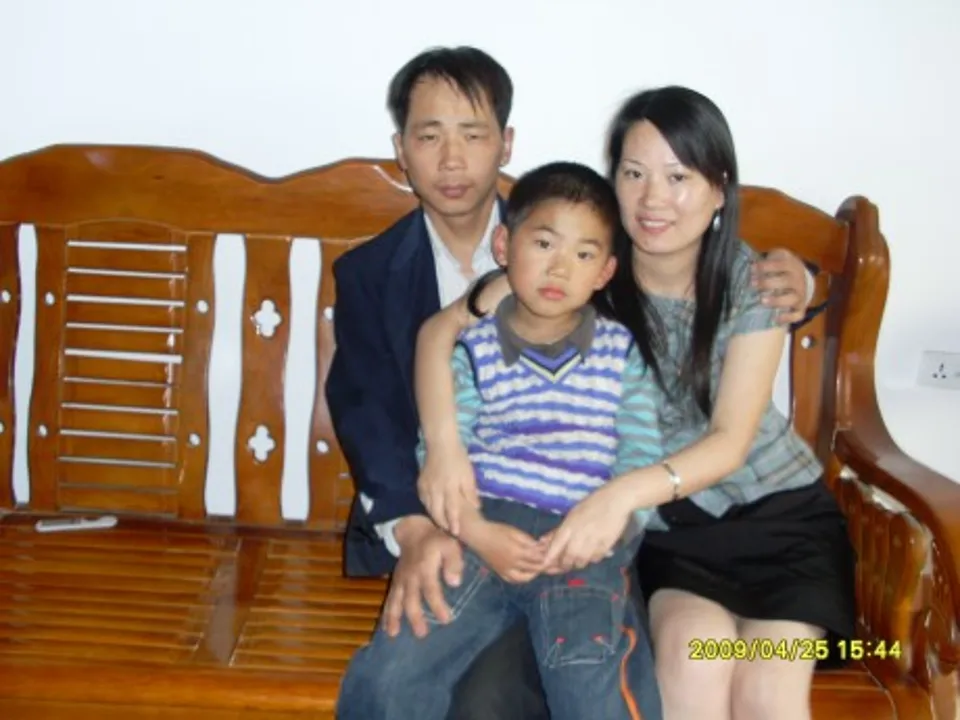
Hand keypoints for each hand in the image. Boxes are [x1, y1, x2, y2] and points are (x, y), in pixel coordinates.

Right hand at [381, 516, 463, 638]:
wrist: (414, 531)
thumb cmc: (437, 540)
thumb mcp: (450, 545)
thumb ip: (453, 563)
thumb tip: (455, 583)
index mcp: (425, 568)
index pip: (431, 590)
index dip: (438, 606)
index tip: (446, 620)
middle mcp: (410, 576)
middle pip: (411, 599)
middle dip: (415, 617)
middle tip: (421, 634)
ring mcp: (401, 580)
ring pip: (396, 600)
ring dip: (394, 617)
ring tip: (393, 634)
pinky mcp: (396, 582)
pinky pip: (390, 598)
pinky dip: (387, 613)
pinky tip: (386, 628)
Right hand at [417, 444, 478, 536]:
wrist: (441, 444)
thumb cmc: (458, 458)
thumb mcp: (468, 475)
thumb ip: (470, 492)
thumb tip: (476, 507)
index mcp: (450, 487)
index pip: (451, 509)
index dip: (454, 522)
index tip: (456, 532)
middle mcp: (436, 489)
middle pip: (437, 512)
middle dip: (442, 523)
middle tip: (449, 531)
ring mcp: (426, 487)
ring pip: (429, 507)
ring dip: (435, 517)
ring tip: (442, 524)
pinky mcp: (420, 484)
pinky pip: (423, 500)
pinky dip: (428, 507)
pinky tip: (433, 509)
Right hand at [471, 519, 545, 583]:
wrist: (478, 536)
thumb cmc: (496, 530)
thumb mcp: (514, 531)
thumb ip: (528, 541)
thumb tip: (539, 547)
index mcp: (516, 551)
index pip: (536, 557)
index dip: (546, 555)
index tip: (552, 552)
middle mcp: (512, 564)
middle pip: (533, 568)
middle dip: (543, 565)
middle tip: (550, 561)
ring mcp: (505, 570)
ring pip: (525, 578)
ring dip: (534, 574)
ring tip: (539, 568)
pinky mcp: (500, 572)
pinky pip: (514, 580)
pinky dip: (523, 579)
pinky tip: (527, 573)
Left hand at [542, 483, 633, 572]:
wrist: (615, 500)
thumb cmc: (591, 504)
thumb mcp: (571, 514)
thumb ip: (558, 530)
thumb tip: (543, 541)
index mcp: (569, 526)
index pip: (555, 547)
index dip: (549, 559)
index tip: (545, 566)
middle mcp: (579, 535)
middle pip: (567, 559)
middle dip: (564, 565)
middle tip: (564, 564)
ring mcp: (593, 541)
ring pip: (581, 562)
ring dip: (577, 563)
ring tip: (578, 559)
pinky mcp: (605, 546)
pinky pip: (595, 559)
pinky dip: (591, 559)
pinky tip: (591, 553)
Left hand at [751, 248, 811, 324]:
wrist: (801, 277)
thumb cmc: (782, 268)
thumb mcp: (778, 257)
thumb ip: (768, 260)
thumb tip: (749, 267)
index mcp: (792, 266)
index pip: (781, 264)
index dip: (766, 266)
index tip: (751, 269)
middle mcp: (799, 280)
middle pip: (786, 281)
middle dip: (768, 283)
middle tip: (753, 284)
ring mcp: (801, 295)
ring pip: (793, 298)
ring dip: (778, 300)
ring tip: (762, 301)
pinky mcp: (801, 308)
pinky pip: (798, 314)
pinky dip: (788, 318)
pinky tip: (775, 319)